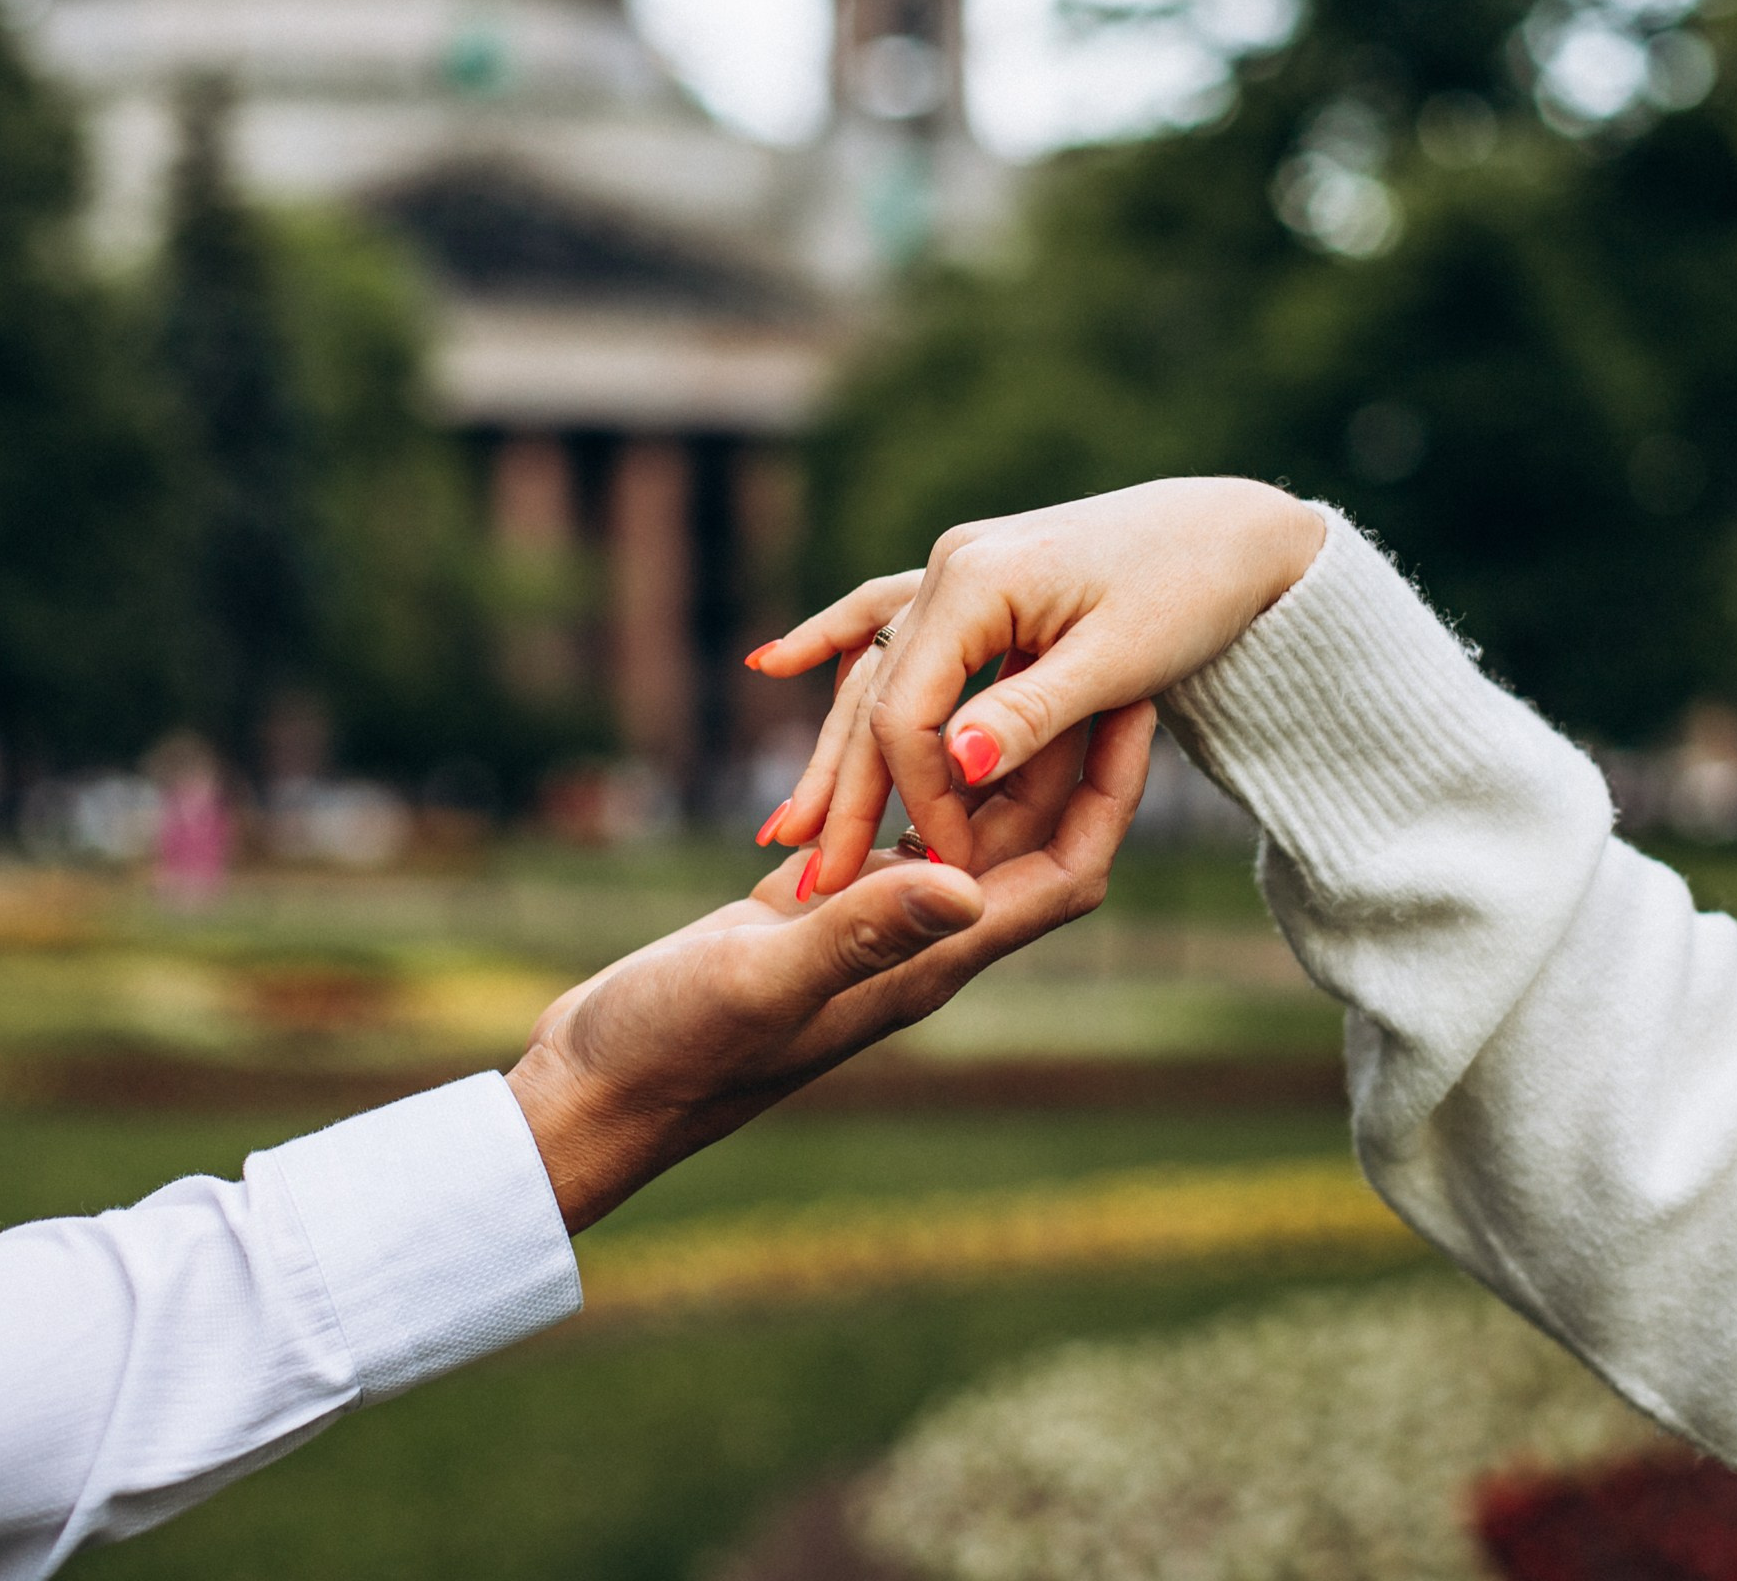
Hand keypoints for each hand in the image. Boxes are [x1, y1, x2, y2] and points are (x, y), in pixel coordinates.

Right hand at [505, 699, 1153, 1230]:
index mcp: (930, 959)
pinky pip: (891, 820)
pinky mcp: (817, 904)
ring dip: (996, 747)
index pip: (1063, 876)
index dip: (1108, 796)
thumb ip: (859, 934)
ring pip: (963, 821)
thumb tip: (968, 888)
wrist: (601, 1087)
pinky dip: (909, 763)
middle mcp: (918, 938)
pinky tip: (906, 707)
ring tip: (1019, 658)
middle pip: (1029, 836)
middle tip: (1092, 650)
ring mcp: (868, 920)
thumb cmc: (676, 1046)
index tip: (1136, 705)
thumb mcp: (765, 981)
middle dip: (1068, 749)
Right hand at [750, 477, 1324, 892]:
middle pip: (879, 700)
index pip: (911, 715)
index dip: (917, 799)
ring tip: (783, 830)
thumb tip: (955, 768)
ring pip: (877, 676)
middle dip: (846, 795)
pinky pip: (885, 620)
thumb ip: (1029, 715)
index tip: (941, 869)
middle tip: (806, 879)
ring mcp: (954, 566)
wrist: (1237, 524)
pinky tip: (773, 662)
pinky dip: (834, 645)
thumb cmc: (1196, 590)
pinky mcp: (972, 578)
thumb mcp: (1120, 662)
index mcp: (978, 582)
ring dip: (836, 752)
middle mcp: (951, 565)